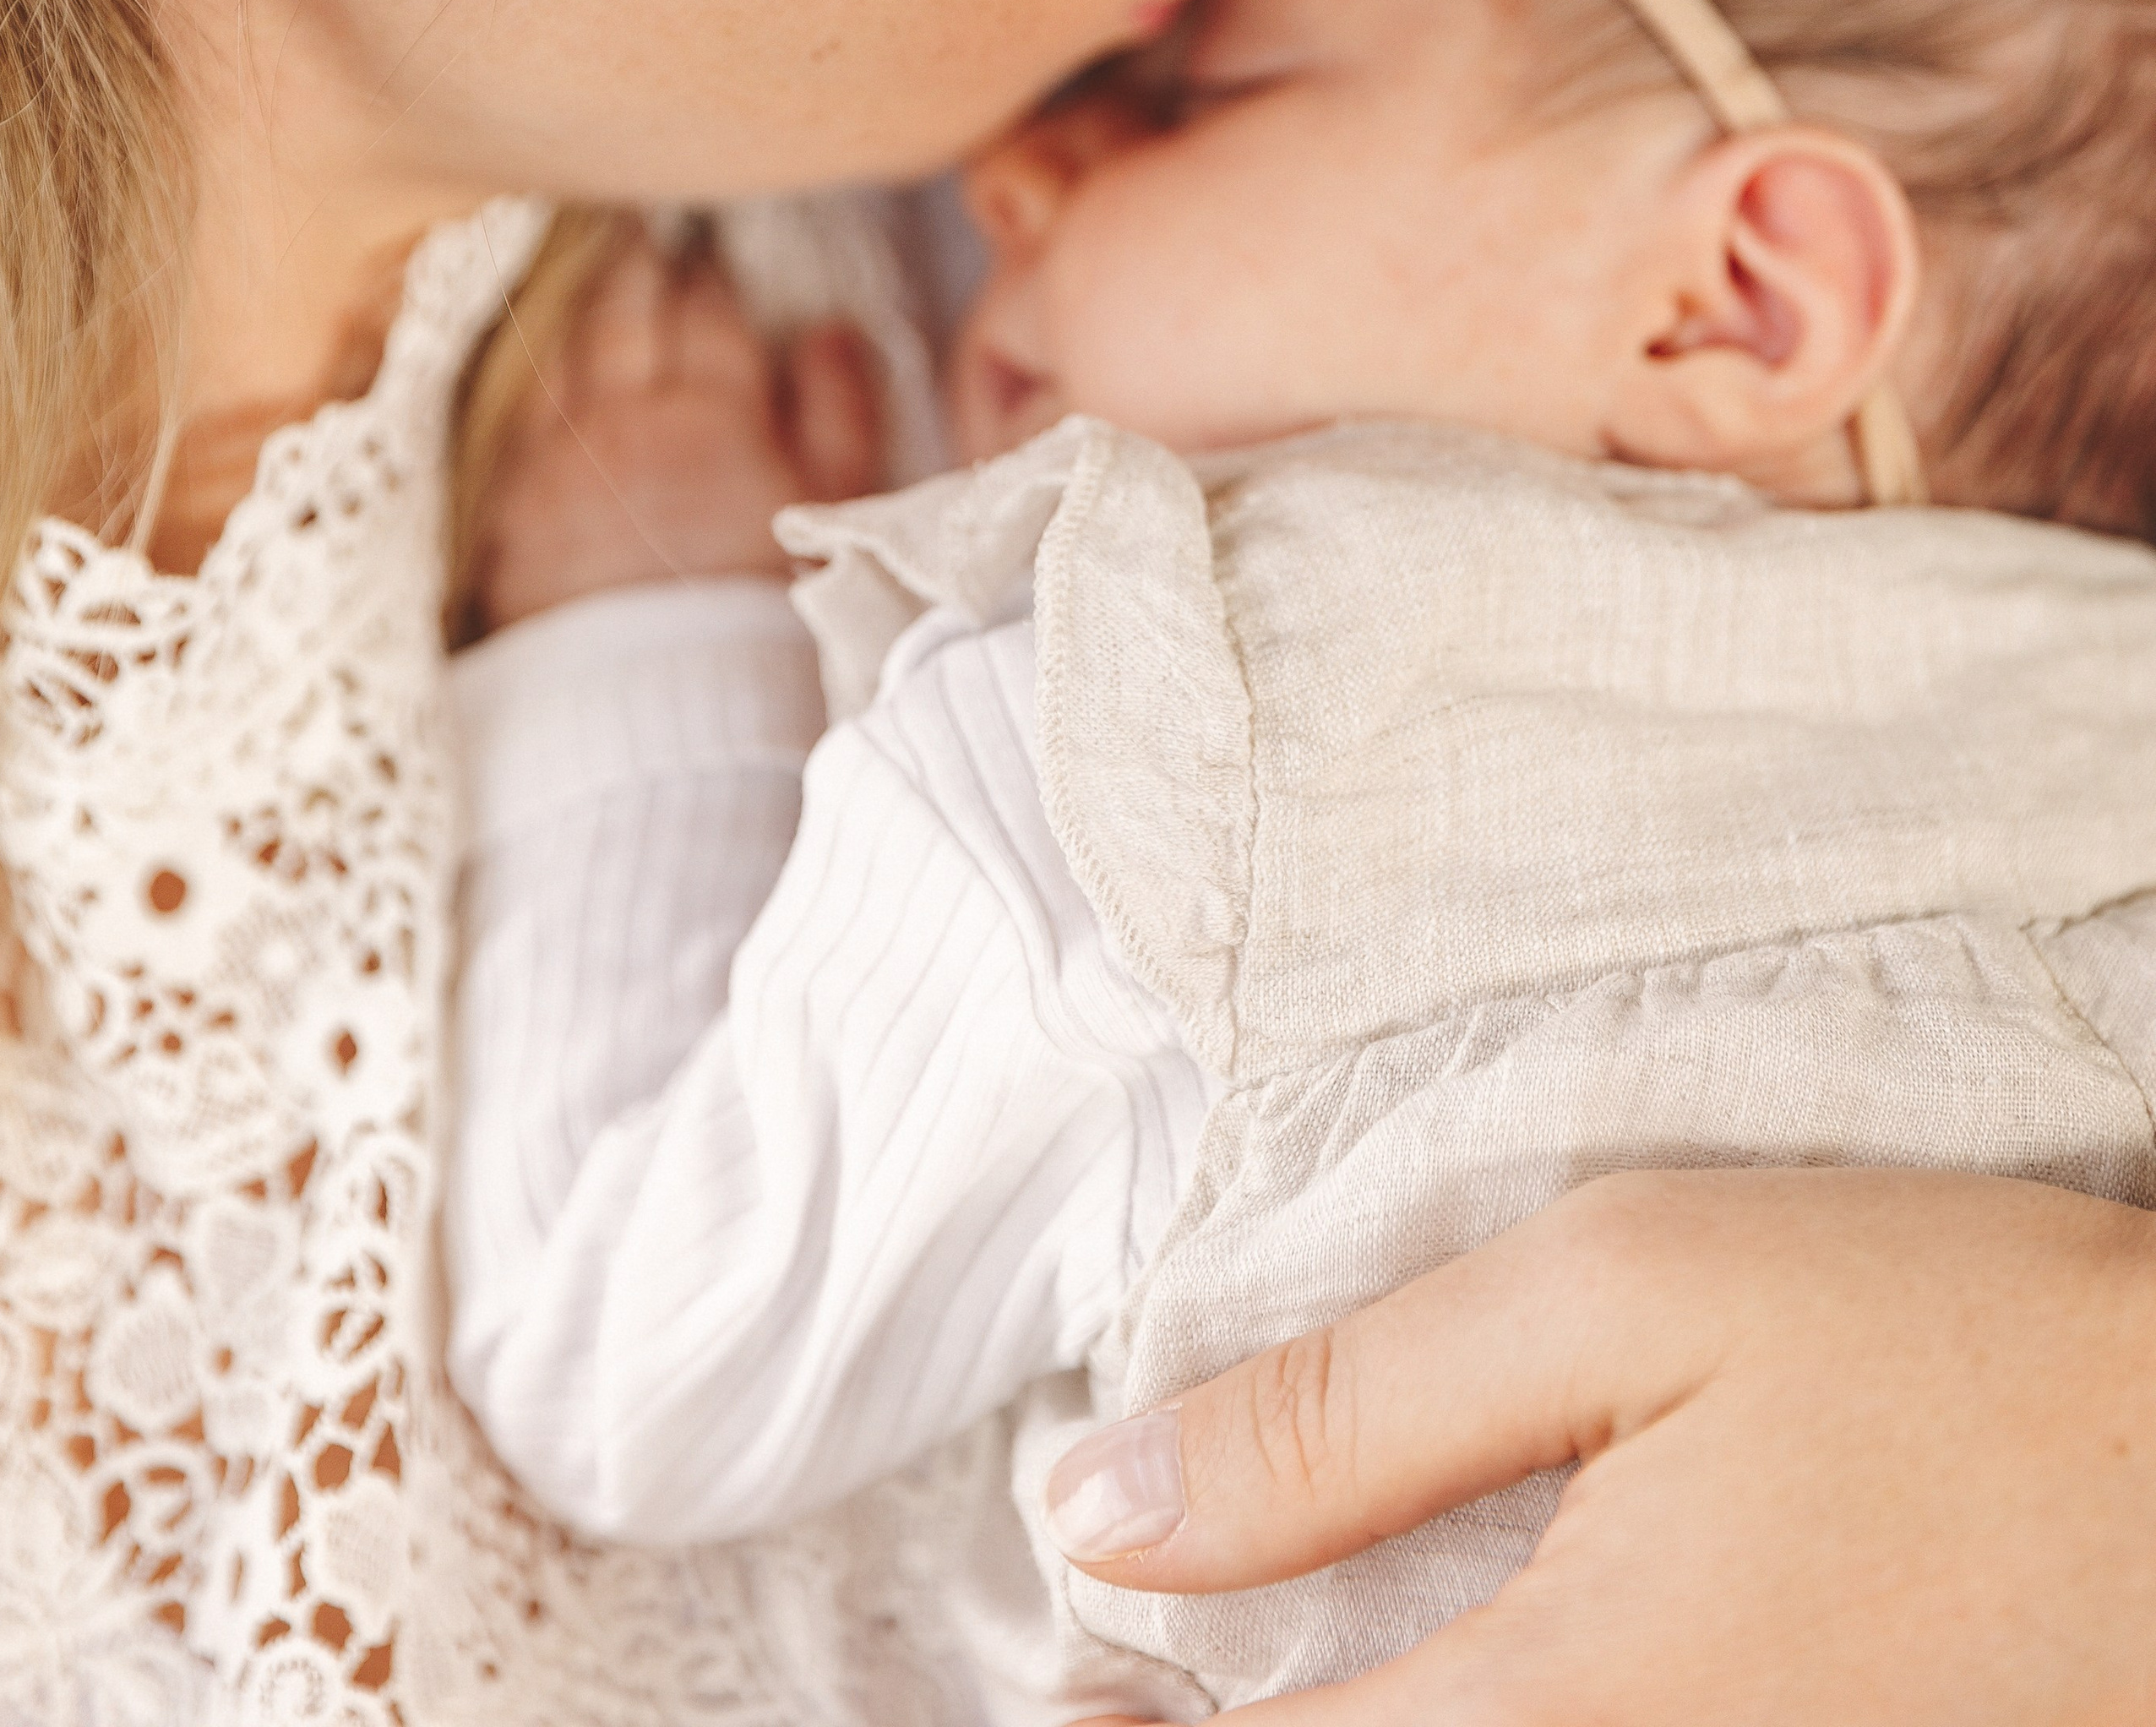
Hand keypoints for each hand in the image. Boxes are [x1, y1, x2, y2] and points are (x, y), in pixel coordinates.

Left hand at [466, 236, 881, 630]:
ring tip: (594, 286)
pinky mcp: (509, 516)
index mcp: (711, 413)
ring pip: (562, 356)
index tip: (708, 255)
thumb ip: (835, 412)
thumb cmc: (768, 619)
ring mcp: (557, 465)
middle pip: (623, 315)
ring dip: (582, 313)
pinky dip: (538, 382)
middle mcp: (624, 422)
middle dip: (637, 270)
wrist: (667, 726)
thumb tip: (826, 334)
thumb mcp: (834, 513)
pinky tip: (547, 377)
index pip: (704, 312)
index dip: (707, 277)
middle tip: (643, 241)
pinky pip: (518, 419)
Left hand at [1057, 1167, 2155, 1723]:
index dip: (1091, 1722)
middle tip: (1111, 1665)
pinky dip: (1438, 1723)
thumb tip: (1100, 1503)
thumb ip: (1340, 1414)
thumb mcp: (1616, 1293)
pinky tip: (1398, 1674)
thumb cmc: (1933, 1349)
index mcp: (1543, 1723)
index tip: (1044, 1654)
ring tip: (1222, 1666)